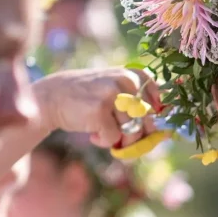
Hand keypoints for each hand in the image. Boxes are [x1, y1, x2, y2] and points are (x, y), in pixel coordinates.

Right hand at [32, 67, 162, 149]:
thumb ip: (139, 105)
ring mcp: (113, 94)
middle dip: (136, 136)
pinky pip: (113, 138)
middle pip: (147, 122)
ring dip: (119, 139)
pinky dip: (103, 141)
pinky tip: (92, 133)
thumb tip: (164, 134)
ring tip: (103, 130)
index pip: (159, 104)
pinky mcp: (100, 110)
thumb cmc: (90, 99)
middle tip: (122, 137)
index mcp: (135, 75)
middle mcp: (127, 81)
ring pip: (132, 132)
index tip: (141, 126)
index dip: (153, 121)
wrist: (53, 97)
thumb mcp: (117, 91)